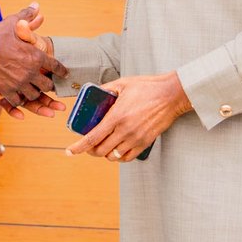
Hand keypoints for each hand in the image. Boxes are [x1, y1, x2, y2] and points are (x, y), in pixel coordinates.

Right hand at [0, 13, 64, 118]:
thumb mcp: (13, 23)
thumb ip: (27, 16)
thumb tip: (36, 6)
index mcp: (36, 56)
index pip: (55, 66)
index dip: (61, 70)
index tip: (65, 73)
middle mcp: (30, 72)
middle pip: (47, 85)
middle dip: (49, 84)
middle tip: (49, 84)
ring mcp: (19, 83)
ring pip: (34, 95)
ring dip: (35, 93)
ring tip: (35, 91)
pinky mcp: (6, 91)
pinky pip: (18, 101)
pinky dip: (20, 100)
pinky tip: (20, 98)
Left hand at [64, 72, 190, 162]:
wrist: (171, 94)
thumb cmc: (147, 87)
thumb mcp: (123, 83)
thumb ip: (106, 89)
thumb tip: (94, 92)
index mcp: (117, 116)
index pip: (93, 137)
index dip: (79, 147)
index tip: (69, 151)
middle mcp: (125, 130)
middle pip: (101, 150)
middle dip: (90, 150)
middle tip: (87, 144)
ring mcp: (136, 138)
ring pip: (113, 156)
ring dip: (104, 153)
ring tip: (102, 145)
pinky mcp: (146, 142)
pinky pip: (128, 157)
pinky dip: (119, 156)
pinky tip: (116, 149)